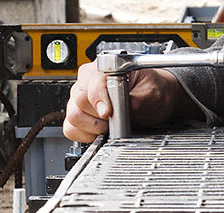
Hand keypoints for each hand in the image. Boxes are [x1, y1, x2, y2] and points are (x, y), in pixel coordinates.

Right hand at [63, 63, 195, 142]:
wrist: (153, 100)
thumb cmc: (151, 90)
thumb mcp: (152, 92)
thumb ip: (139, 98)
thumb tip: (130, 106)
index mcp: (105, 68)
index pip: (92, 81)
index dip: (99, 98)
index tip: (108, 113)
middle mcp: (89, 81)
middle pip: (79, 99)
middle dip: (97, 115)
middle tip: (114, 121)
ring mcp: (81, 98)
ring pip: (73, 114)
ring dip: (91, 126)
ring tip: (109, 127)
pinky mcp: (80, 115)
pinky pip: (70, 128)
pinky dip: (83, 134)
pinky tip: (98, 133)